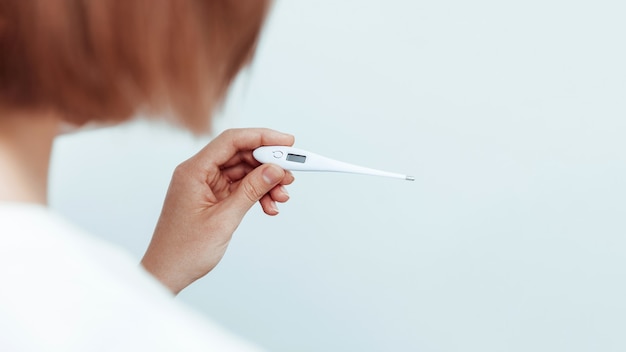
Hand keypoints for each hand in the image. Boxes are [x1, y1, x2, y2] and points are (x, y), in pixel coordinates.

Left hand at [141, 128, 294, 293]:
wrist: (167, 273)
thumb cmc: (184, 250)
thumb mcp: (224, 219)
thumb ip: (251, 191)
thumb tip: (274, 170)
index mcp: (194, 171)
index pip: (231, 141)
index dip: (262, 137)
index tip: (287, 142)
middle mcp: (199, 173)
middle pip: (240, 155)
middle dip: (268, 164)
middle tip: (290, 175)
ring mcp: (206, 186)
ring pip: (244, 172)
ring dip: (265, 182)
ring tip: (281, 197)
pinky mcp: (213, 198)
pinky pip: (240, 188)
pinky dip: (257, 194)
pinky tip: (269, 206)